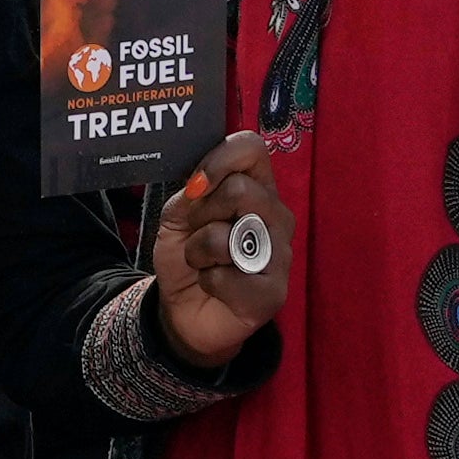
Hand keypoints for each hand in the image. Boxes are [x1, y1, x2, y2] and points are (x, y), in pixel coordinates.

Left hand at [145, 129, 291, 365]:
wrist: (185, 309)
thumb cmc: (189, 255)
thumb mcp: (179, 215)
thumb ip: (192, 192)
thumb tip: (200, 185)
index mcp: (257, 188)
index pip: (251, 148)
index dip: (219, 160)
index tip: (196, 187)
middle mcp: (276, 216)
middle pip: (240, 190)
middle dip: (201, 215)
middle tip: (198, 234)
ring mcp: (280, 255)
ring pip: (225, 237)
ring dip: (197, 252)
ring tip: (205, 263)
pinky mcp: (273, 293)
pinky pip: (224, 277)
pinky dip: (206, 281)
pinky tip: (216, 287)